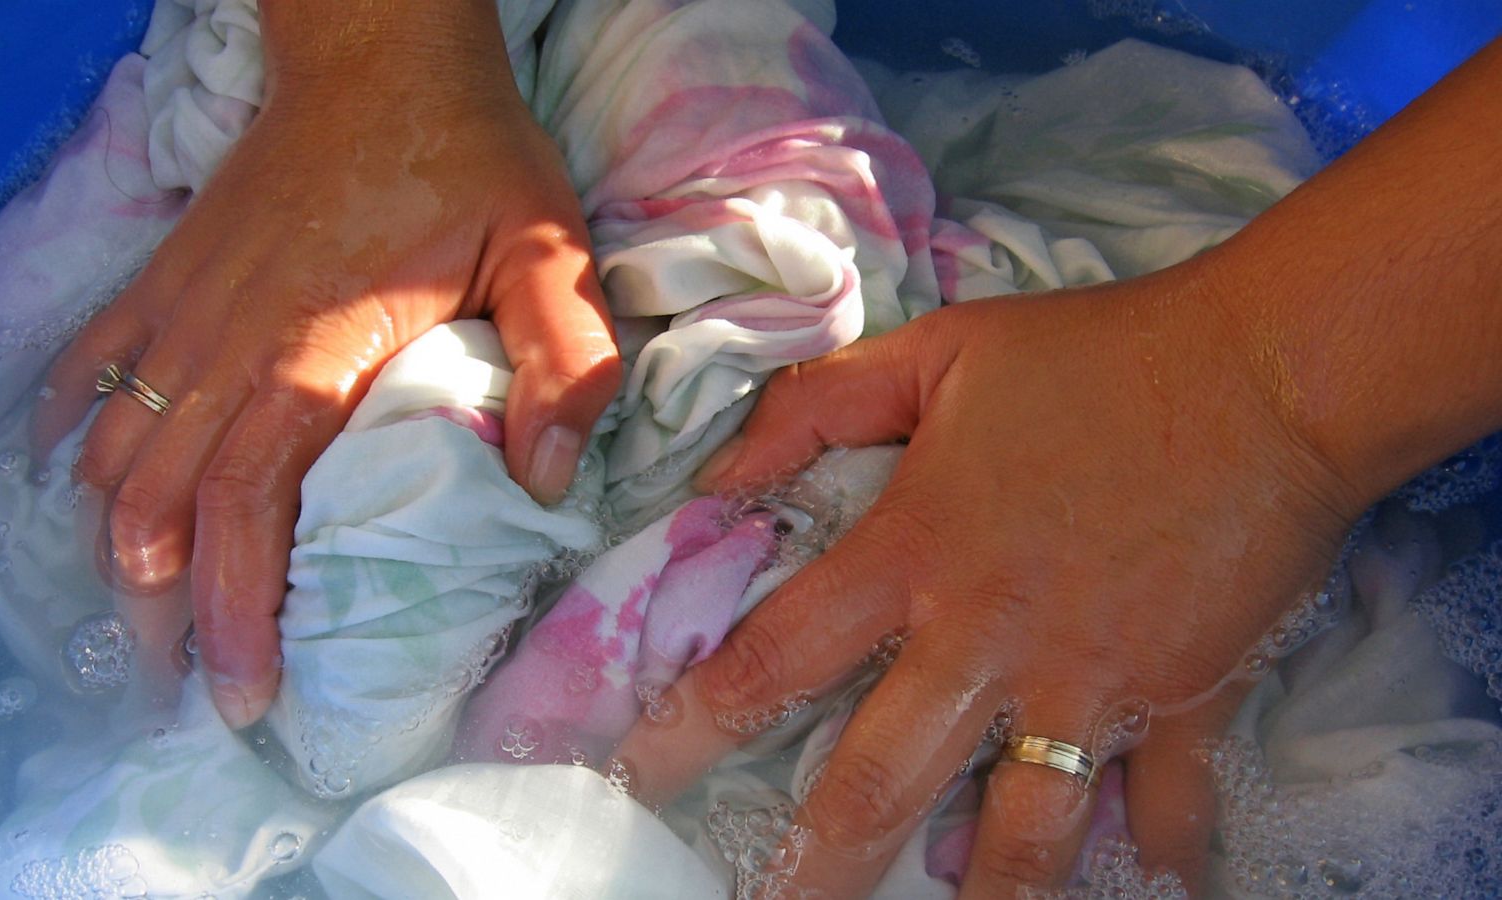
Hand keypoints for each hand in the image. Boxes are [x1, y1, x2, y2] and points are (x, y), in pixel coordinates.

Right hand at [33, 7, 619, 727]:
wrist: (381, 54)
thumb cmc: (469, 157)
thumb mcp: (550, 252)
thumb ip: (565, 364)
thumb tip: (540, 481)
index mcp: (314, 350)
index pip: (245, 506)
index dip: (235, 610)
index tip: (246, 692)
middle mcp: (227, 342)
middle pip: (161, 505)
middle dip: (166, 612)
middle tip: (191, 690)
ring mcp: (183, 309)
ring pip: (114, 454)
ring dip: (119, 549)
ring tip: (145, 623)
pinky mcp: (167, 280)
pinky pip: (91, 373)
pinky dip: (79, 442)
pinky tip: (84, 496)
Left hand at [612, 256, 1363, 895]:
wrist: (1265, 370)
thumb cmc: (1093, 355)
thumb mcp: (934, 352)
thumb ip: (813, 407)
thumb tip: (717, 479)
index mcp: (915, 552)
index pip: (774, 659)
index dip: (693, 725)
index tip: (636, 780)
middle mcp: (987, 637)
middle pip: (877, 780)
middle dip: (814, 863)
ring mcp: (1088, 680)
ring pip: (1019, 828)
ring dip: (979, 896)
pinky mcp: (1183, 700)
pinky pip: (1163, 805)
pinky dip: (1155, 856)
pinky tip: (1144, 890)